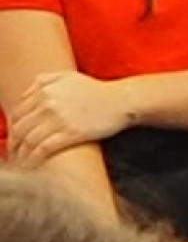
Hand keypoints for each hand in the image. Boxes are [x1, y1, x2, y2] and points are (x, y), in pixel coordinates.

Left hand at [6, 70, 129, 162]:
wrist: (122, 100)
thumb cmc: (96, 90)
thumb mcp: (67, 77)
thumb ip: (44, 80)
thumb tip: (27, 91)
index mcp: (43, 90)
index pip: (16, 112)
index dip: (12, 128)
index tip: (14, 138)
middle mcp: (47, 103)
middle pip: (19, 127)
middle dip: (14, 143)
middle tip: (14, 154)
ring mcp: (58, 119)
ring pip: (28, 139)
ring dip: (22, 153)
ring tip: (22, 162)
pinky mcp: (71, 133)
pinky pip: (44, 148)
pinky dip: (35, 158)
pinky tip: (33, 164)